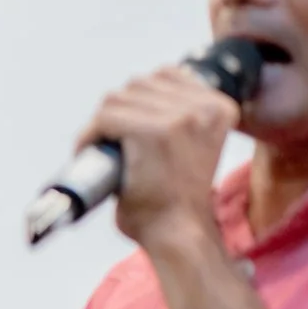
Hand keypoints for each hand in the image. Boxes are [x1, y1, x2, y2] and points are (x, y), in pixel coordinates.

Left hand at [79, 64, 238, 250]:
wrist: (178, 233)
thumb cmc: (176, 199)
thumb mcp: (193, 146)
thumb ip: (178, 118)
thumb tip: (139, 91)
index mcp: (219, 108)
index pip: (166, 75)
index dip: (138, 99)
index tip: (126, 126)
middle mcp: (204, 108)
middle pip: (138, 84)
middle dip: (117, 111)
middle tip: (108, 143)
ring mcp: (180, 118)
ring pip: (118, 98)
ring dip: (101, 123)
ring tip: (99, 149)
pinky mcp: (153, 132)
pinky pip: (106, 117)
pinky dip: (89, 135)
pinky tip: (88, 152)